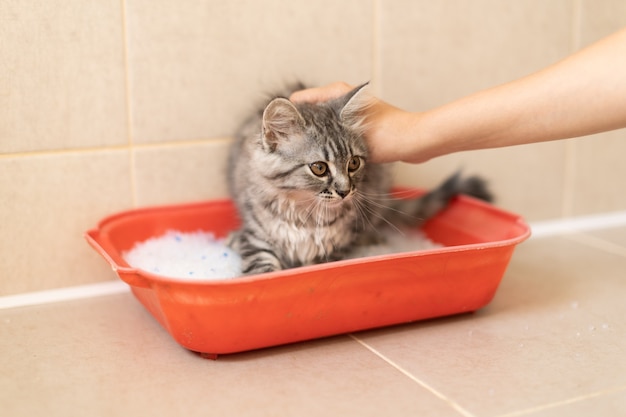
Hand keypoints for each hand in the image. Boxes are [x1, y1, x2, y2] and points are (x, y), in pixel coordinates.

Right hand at [291, 82, 424, 163]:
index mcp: (337, 92)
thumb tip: (293, 133)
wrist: (415, 143)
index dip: (288, 118)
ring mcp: (350, 113)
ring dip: (315, 140)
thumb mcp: (345, 130)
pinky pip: (335, 135)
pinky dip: (329, 144)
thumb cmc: (385, 135)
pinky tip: (323, 161)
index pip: (300, 100)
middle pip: (309, 113)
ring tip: (302, 158)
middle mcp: (342, 99)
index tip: (279, 136)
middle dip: (300, 132)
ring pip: (322, 126)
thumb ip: (319, 130)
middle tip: (286, 152)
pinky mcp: (358, 127)